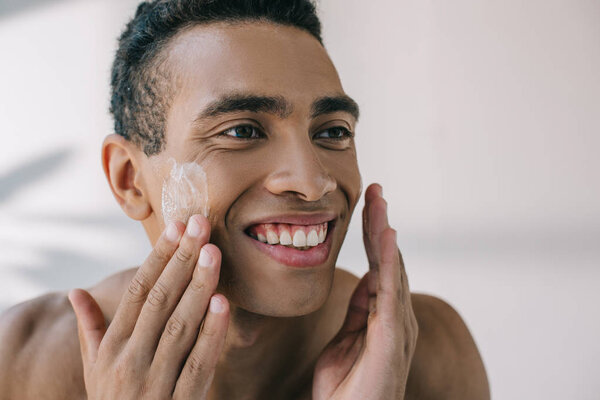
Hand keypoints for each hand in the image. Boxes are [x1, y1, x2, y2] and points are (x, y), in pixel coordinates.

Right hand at [68, 215, 228, 398]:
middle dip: (182, 260)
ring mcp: (155, 383)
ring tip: (214, 253)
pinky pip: (199, 364)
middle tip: (202, 225)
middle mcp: (130, 361)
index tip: (177, 227)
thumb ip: (89, 329)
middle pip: (160, 301)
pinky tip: (224, 303)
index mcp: (112, 348)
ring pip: (180, 326)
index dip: (158, 258)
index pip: (138, 292)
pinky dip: (212, 333)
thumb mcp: (94, 369)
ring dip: (199, 287)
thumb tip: (74, 292)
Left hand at [312, 184, 417, 399]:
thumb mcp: (345, 341)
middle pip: (388, 260)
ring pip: (391, 268)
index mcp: (383, 316)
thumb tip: (364, 282)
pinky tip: (386, 234)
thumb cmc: (347, 390)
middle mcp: (395, 317)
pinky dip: (388, 260)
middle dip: (380, 224)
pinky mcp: (392, 337)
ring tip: (379, 201)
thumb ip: (357, 312)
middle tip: (376, 189)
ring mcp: (397, 326)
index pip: (378, 266)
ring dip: (384, 232)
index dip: (373, 234)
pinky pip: (389, 290)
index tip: (368, 204)